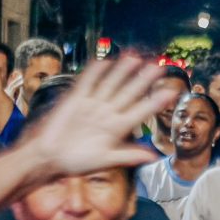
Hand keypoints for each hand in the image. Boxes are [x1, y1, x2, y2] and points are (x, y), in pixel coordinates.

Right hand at [31, 58, 171, 175]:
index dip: (154, 102)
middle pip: (128, 93)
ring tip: (135, 58)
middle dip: (142, 80)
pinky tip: (105, 62)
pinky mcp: (75, 100)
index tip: (170, 92)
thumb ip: (127, 156)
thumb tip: (153, 157)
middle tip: (158, 66)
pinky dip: (94, 73)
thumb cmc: (77, 162)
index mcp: (118, 128)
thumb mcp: (104, 160)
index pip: (140, 112)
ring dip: (122, 71)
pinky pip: (86, 83)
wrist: (49, 157)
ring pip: (110, 84)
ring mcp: (92, 105)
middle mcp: (108, 114)